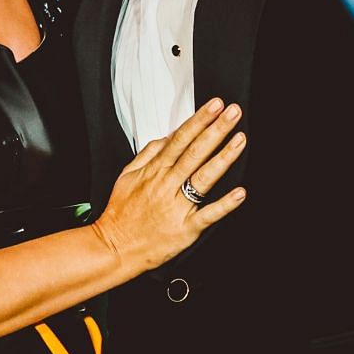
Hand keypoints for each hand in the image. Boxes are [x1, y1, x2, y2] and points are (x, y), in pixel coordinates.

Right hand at [92, 99, 247, 273]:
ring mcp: (177, 207)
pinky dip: (225, 204)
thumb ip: (148, 154)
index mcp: (154, 171)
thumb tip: (168, 137)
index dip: (199, 121)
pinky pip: (208, 214)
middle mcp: (167, 185)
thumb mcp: (127, 175)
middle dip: (216, 130)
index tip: (214, 106)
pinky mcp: (185, 229)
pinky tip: (240, 192)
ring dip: (224, 157)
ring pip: (203, 178)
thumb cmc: (121, 213)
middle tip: (233, 113)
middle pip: (195, 152)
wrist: (114, 247)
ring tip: (240, 140)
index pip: (180, 139)